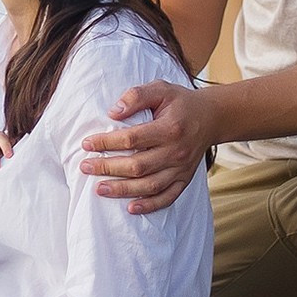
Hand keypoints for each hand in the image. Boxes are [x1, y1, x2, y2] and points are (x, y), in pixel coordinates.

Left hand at [79, 81, 215, 213]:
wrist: (211, 118)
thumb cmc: (180, 102)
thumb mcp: (160, 89)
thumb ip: (136, 96)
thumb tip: (113, 112)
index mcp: (170, 128)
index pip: (132, 138)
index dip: (107, 143)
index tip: (87, 144)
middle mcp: (177, 151)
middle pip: (138, 166)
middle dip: (108, 168)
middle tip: (85, 167)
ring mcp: (182, 169)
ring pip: (150, 185)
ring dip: (123, 190)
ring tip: (99, 189)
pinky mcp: (185, 179)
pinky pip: (168, 197)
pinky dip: (150, 205)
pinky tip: (130, 208)